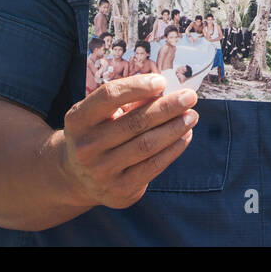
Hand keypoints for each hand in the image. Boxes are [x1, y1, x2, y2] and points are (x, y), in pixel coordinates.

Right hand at [60, 73, 197, 209]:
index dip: (137, 86)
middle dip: (167, 108)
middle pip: (135, 122)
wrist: (78, 178)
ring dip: (175, 128)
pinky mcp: (119, 189)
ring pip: (147, 145)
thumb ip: (127, 101)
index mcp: (78, 119)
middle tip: (189, 97)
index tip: (162, 81)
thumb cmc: (98, 133)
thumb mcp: (101, 114)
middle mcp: (86, 146)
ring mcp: (101, 171)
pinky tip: (185, 136)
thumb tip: (166, 90)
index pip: (109, 96)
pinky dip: (173, 149)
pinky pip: (153, 166)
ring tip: (192, 116)